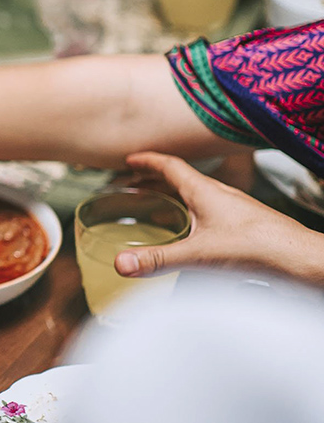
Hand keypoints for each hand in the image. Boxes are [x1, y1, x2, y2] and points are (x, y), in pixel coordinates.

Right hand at [115, 153, 323, 284]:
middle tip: (134, 183)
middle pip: (181, 179)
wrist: (301, 259)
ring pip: (197, 195)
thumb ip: (158, 258)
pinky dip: (192, 213)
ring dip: (174, 196)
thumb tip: (121, 263)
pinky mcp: (243, 225)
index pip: (170, 166)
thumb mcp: (199, 254)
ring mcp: (234, 209)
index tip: (130, 159)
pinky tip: (191, 234)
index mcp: (205, 191)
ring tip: (157, 207)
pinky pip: (210, 211)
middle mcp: (220, 195)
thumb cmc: (258, 247)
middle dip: (155, 179)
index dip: (147, 161)